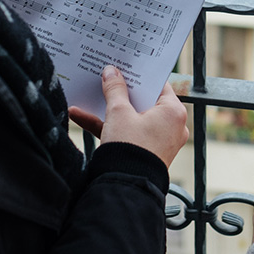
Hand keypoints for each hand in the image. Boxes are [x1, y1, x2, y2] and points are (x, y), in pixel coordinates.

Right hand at [69, 65, 189, 167]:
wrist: (125, 188)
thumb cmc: (129, 148)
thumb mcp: (118, 113)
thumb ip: (114, 90)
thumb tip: (111, 72)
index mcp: (173, 112)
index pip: (158, 85)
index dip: (140, 75)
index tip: (126, 66)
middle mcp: (172, 126)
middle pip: (144, 101)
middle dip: (122, 92)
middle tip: (108, 77)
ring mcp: (159, 141)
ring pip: (132, 118)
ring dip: (109, 110)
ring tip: (90, 95)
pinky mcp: (145, 152)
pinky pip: (127, 133)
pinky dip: (109, 126)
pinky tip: (80, 116)